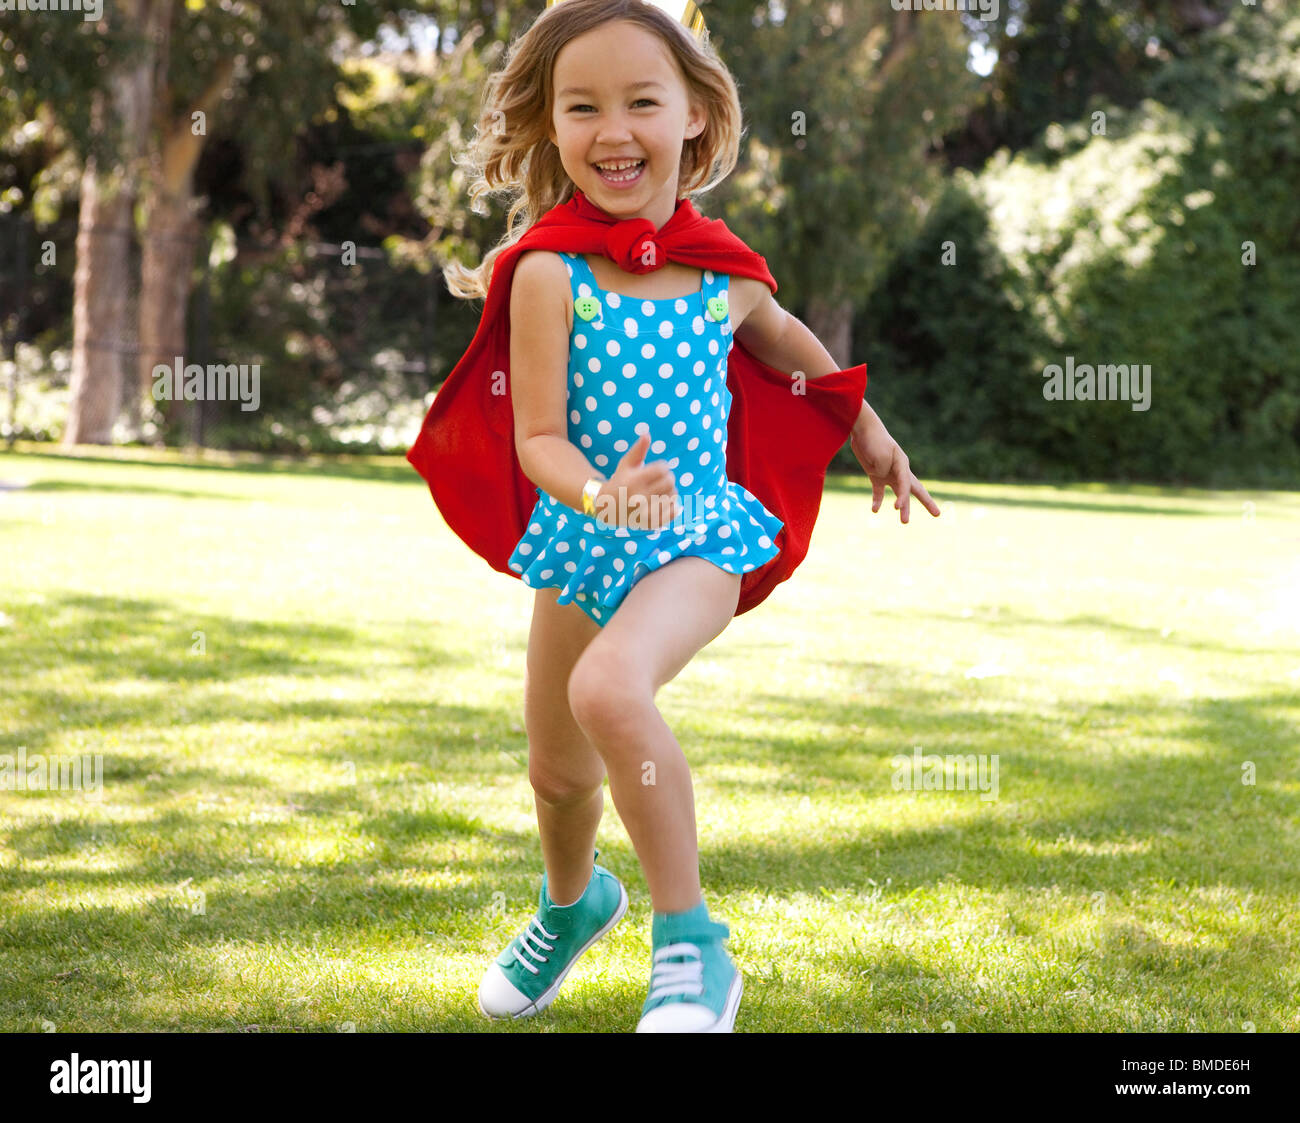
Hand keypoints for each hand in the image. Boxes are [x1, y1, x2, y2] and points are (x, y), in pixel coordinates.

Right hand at [601, 432, 678, 529]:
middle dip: (668, 478)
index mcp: (635, 480)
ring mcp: (645, 512)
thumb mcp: (626, 464)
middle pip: (670, 482)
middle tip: (661, 480)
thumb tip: (647, 434)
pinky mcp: (650, 523)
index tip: (657, 470)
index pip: (663, 469)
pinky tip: (665, 502)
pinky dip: (672, 506)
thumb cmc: (619, 481)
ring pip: (673, 496)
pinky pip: (672, 513)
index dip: (662, 467)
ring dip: (670, 492)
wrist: (607, 507)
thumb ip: (638, 450)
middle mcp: (640, 497)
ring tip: (661, 491)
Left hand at [850, 409, 939, 523]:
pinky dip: (877, 500)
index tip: (896, 507)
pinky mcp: (876, 474)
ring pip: (899, 493)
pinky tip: (874, 510)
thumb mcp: (880, 455)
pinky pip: (879, 491)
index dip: (902, 497)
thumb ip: (883, 469)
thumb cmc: (874, 440)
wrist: (863, 429)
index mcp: (902, 464)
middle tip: (938, 514)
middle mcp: (899, 470)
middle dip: (927, 502)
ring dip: (902, 506)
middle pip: (915, 489)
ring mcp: (888, 473)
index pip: (906, 484)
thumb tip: (880, 476)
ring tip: (905, 522)